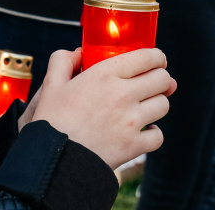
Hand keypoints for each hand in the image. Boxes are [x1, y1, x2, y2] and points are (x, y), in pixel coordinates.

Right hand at [28, 48, 175, 169]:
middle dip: (162, 80)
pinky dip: (153, 134)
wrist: (52, 161)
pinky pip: (158, 136)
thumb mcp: (51, 85)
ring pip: (163, 105)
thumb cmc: (51, 122)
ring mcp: (131, 121)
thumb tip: (77, 53)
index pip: (147, 57)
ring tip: (146, 108)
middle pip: (163, 79)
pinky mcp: (133, 145)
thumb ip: (62, 61)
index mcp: (105, 75)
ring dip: (157, 105)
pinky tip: (142, 131)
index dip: (157, 57)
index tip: (157, 61)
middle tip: (155, 84)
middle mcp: (123, 94)